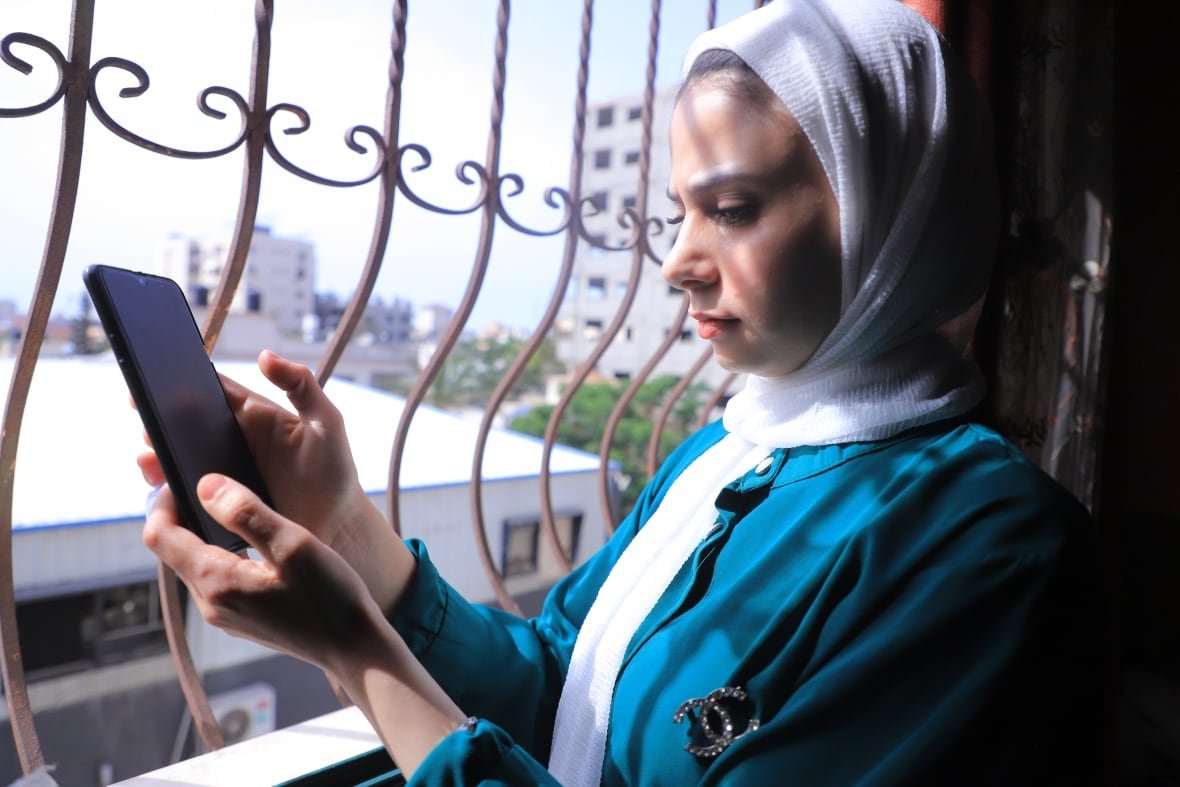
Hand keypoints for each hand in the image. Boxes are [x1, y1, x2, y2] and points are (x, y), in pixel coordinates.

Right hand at [138, 350, 414, 613]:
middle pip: (183, 424)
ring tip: (151, 463)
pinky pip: (182, 494)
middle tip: (147, 430)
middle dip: (159, 423)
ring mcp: (220, 474)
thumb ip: (302, 386)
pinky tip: (162, 494)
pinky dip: (166, 493)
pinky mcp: (215, 506)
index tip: (152, 380)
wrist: (337, 529)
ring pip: (176, 459)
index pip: (209, 389)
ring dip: (157, 458)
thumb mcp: (326, 423)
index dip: (178, 381)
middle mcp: (230, 440)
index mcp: (252, 414)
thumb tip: (265, 355)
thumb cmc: (334, 473)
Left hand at [144, 474, 381, 666]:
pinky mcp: (241, 620)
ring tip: (231, 507)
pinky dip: (221, 553)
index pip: (159, 536)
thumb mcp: (293, 544)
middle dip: (181, 514)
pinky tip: (251, 542)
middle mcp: (211, 604)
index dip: (163, 502)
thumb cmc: (331, 596)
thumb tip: (206, 486)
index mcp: (216, 582)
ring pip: (193, 565)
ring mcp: (225, 616)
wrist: (354, 647)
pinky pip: (215, 580)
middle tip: (210, 483)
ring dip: (202, 533)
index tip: (185, 476)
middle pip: (172, 550)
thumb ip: (247, 514)